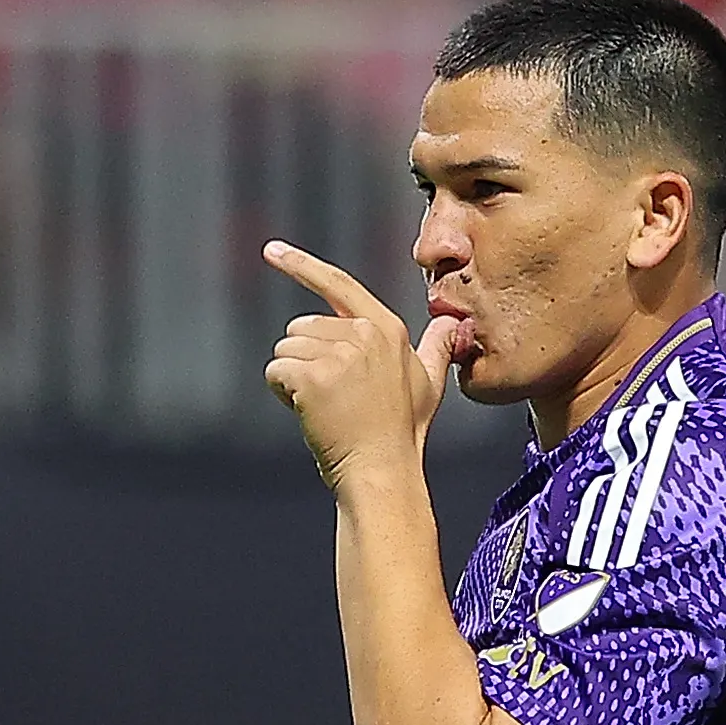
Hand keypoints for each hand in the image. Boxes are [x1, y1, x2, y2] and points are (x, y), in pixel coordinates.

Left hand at [265, 242, 457, 486]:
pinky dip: (281, 393)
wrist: (383, 472)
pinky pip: (275, 372)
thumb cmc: (401, 435)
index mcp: (387, 328)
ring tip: (323, 408)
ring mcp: (338, 355)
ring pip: (285, 350)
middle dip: (304, 360)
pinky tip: (307, 414)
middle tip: (331, 398)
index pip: (338, 285)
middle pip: (301, 327)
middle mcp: (363, 334)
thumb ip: (438, 348)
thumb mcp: (430, 384)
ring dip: (292, 379)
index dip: (301, 265)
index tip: (272, 251)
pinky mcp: (314, 377)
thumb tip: (453, 323)